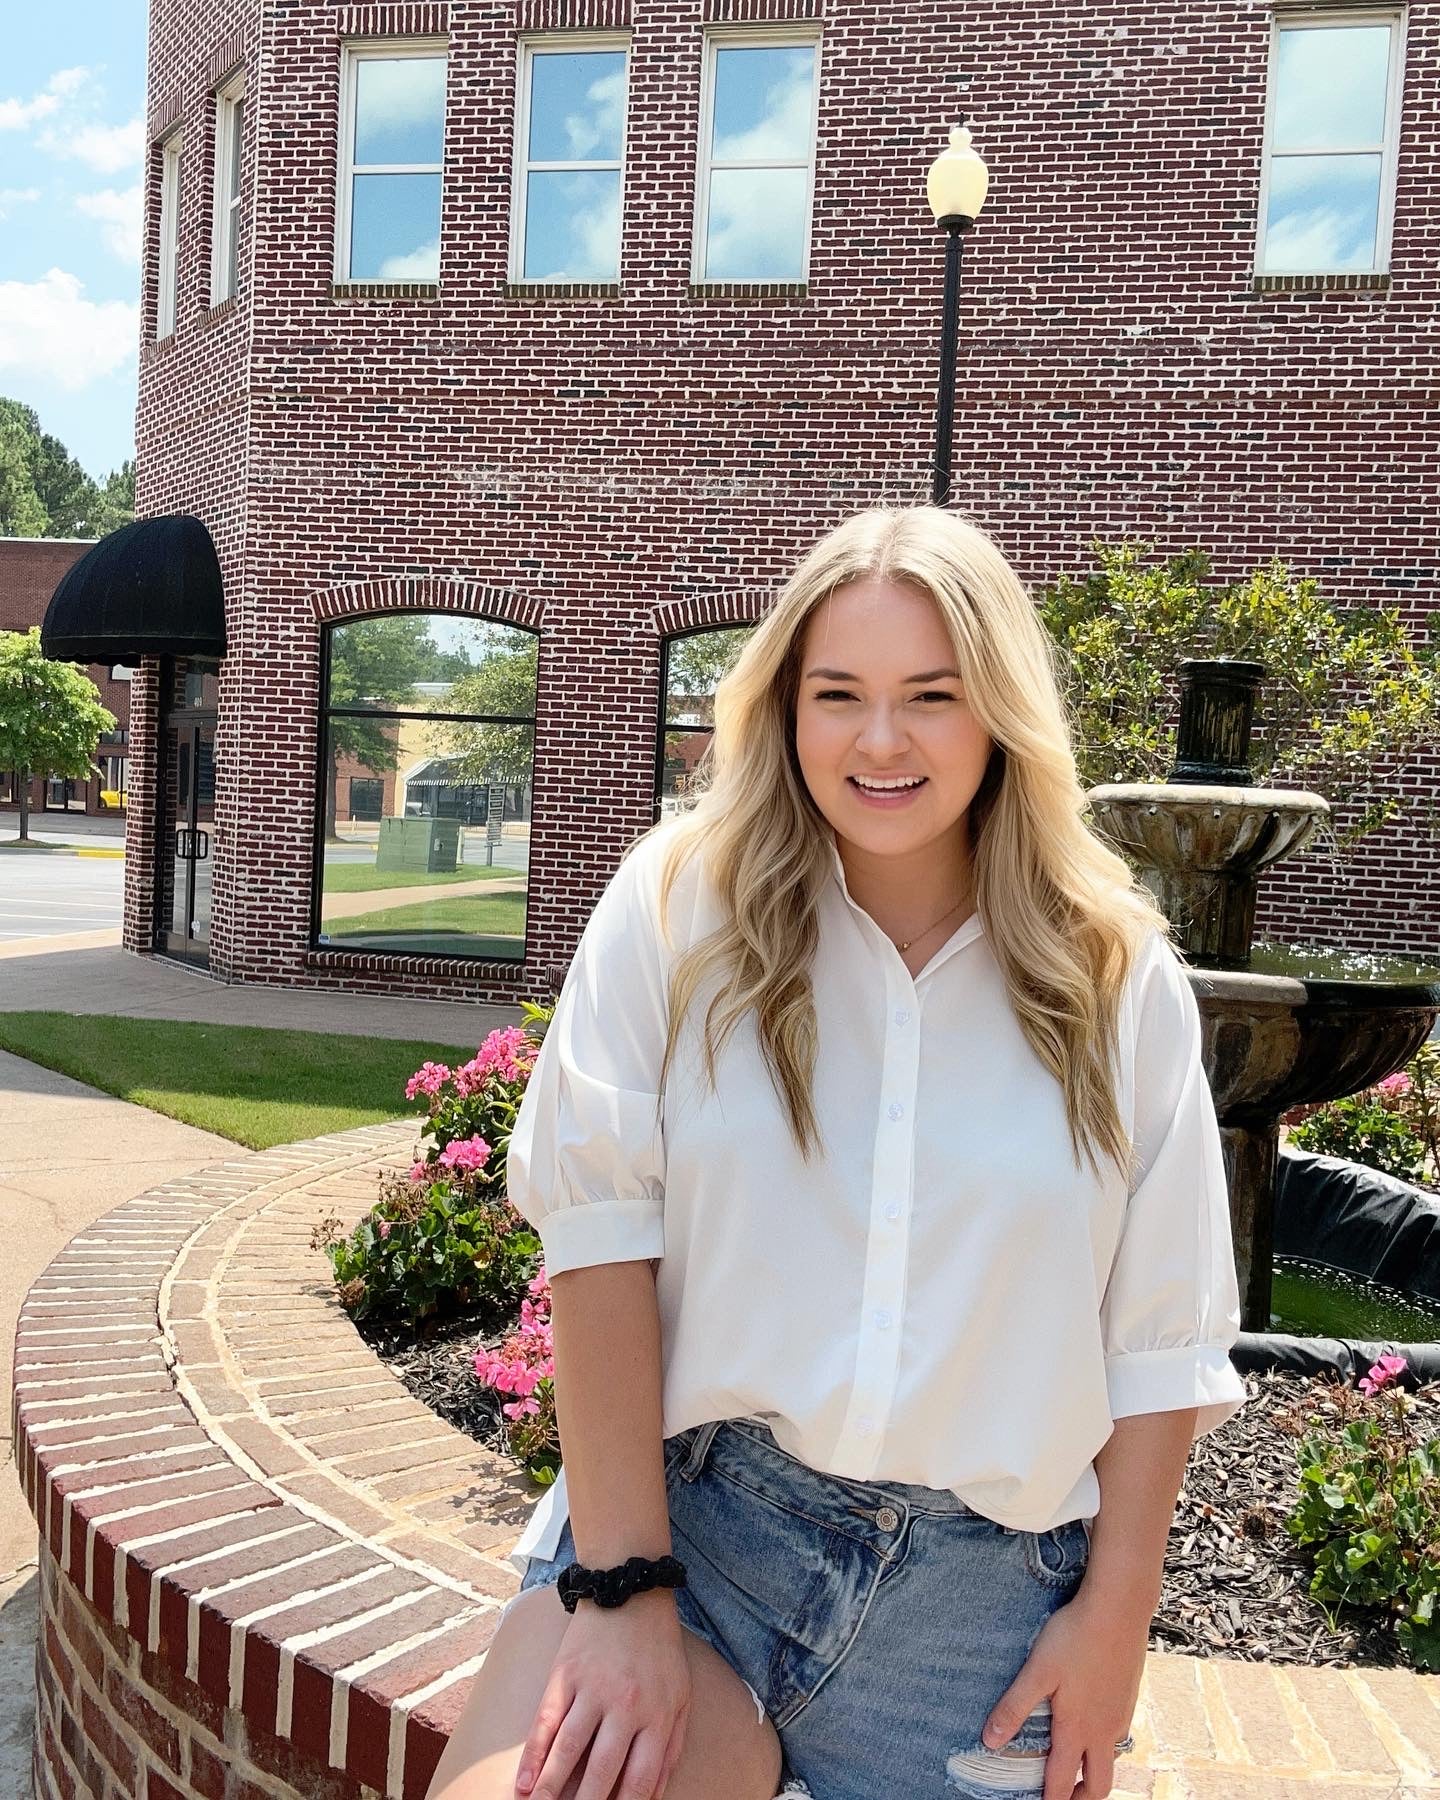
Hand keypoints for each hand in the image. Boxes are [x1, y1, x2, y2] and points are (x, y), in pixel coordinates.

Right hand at [515, 1589, 691, 1799]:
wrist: (631, 1593)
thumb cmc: (658, 1651)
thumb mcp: (680, 1696)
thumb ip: (670, 1748)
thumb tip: (653, 1796)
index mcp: (657, 1715)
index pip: (639, 1780)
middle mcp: (625, 1705)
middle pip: (601, 1771)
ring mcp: (593, 1689)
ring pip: (568, 1749)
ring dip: (550, 1788)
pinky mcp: (565, 1674)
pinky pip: (545, 1721)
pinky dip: (533, 1754)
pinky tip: (523, 1781)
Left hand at [978, 1588, 1147, 1799]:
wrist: (1119, 1609)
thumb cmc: (1075, 1637)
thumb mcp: (1038, 1670)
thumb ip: (1014, 1706)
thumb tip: (990, 1741)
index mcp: (1078, 1729)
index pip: (1064, 1782)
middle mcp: (1104, 1730)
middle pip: (1099, 1786)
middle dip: (1082, 1799)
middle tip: (1064, 1799)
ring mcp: (1121, 1715)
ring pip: (1111, 1759)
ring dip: (1095, 1772)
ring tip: (1077, 1767)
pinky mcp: (1129, 1697)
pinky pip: (1119, 1735)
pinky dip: (1105, 1745)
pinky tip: (1093, 1724)